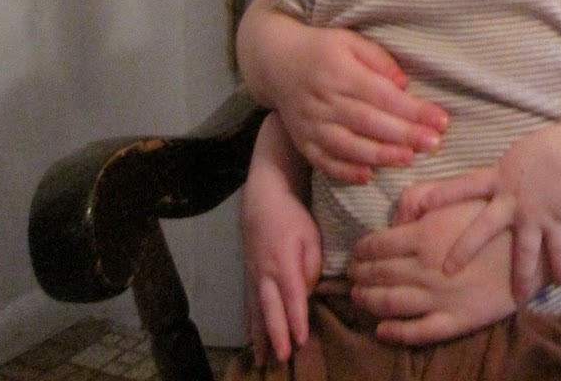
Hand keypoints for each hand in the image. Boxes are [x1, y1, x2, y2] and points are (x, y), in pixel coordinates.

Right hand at [240, 152, 321, 363]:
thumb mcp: (311, 234)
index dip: (296, 319)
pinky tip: (251, 340)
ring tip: (263, 361)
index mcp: (283, 262)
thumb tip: (308, 291)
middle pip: (271, 309)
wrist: (262, 198)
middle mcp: (265, 273)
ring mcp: (253, 276)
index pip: (292, 296)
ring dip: (260, 337)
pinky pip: (248, 305)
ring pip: (256, 312)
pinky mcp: (248, 276)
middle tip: (283, 358)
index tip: (301, 340)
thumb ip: (312, 264)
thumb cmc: (292, 214)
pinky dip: (250, 324)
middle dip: (277, 335)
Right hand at [270, 23, 448, 183]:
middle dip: (404, 135)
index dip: (412, 110)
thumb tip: (403, 84)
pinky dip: (345, 171)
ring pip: (348, 145)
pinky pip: (324, 161)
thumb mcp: (350, 40)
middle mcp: (324, 100)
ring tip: (409, 159)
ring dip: (380, 155)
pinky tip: (369, 175)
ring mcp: (311, 125)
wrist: (276, 63)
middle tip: (434, 144)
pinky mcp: (303, 142)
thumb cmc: (322, 49)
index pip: (382, 95)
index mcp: (340, 72)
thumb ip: (378, 59)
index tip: (440, 120)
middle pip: (369, 122)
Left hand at [348, 201, 521, 345]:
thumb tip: (395, 217)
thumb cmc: (496, 213)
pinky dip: (394, 333)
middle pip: (379, 275)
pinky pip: (417, 331)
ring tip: (359, 298)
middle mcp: (425, 268)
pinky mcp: (456, 320)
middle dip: (360, 276)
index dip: (360, 251)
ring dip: (370, 301)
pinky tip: (383, 330)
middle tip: (350, 276)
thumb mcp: (458, 193)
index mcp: (424, 235)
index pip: (377, 245)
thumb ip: (422, 198)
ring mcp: (439, 297)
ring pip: (391, 304)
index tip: (354, 253)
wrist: (533, 247)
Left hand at [394, 128, 560, 302]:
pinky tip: (558, 281)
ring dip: (521, 273)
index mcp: (499, 177)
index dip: (441, 195)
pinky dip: (560, 265)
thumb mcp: (512, 159)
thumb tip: (473, 189)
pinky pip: (557, 249)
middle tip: (446, 270)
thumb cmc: (542, 151)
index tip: (418, 207)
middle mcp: (513, 199)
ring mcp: (535, 213)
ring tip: (516, 296)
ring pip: (524, 248)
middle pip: (484, 226)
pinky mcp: (557, 222)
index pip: (464, 185)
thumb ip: (493, 179)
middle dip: (465, 249)